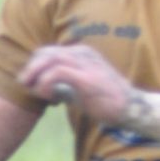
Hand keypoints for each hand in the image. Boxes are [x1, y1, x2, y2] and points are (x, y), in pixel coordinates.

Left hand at [18, 44, 132, 123]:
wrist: (129, 108)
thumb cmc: (102, 99)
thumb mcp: (76, 87)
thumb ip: (59, 82)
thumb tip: (34, 85)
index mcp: (81, 53)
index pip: (46, 52)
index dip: (34, 68)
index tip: (37, 88)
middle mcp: (83, 53)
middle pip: (43, 53)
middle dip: (30, 72)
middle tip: (30, 89)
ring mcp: (86, 63)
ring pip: (48, 59)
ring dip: (36, 78)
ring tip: (40, 94)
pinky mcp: (87, 78)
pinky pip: (57, 72)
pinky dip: (46, 85)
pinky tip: (54, 100)